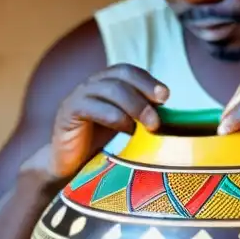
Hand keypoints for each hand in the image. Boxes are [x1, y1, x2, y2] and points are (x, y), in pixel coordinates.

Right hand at [49, 64, 168, 179]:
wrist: (68, 167)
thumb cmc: (98, 147)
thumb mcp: (125, 127)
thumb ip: (141, 116)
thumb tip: (171, 116)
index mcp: (105, 85)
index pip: (127, 71)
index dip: (147, 80)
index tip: (165, 96)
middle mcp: (91, 86)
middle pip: (120, 77)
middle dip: (144, 93)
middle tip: (158, 118)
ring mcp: (78, 97)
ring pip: (110, 89)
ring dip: (135, 106)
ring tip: (149, 126)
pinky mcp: (67, 113)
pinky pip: (92, 106)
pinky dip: (114, 116)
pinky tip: (126, 130)